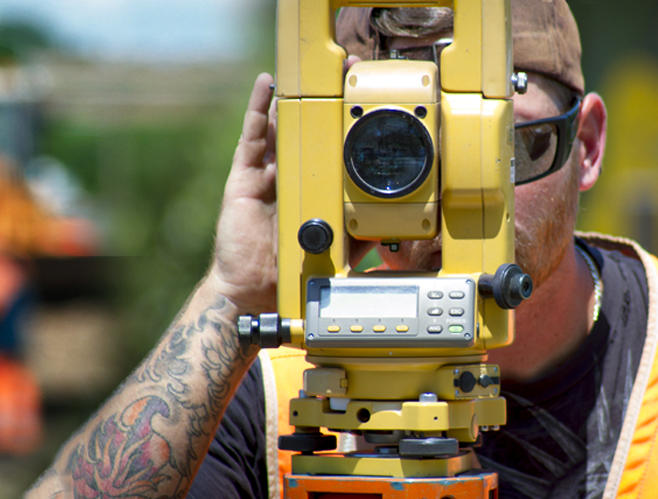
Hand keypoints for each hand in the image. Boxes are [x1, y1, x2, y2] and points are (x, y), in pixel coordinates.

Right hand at [207, 58, 368, 315]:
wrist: (252, 287)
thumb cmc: (286, 268)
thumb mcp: (329, 247)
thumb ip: (353, 234)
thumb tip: (385, 231)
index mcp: (307, 190)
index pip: (326, 151)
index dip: (341, 128)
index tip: (362, 106)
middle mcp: (286, 177)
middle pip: (305, 132)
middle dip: (322, 103)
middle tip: (343, 75)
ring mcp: (264, 173)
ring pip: (279, 128)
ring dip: (292, 98)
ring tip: (309, 69)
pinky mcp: (243, 175)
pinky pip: (251, 136)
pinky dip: (258, 108)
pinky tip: (266, 84)